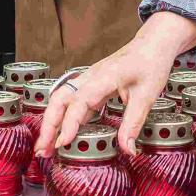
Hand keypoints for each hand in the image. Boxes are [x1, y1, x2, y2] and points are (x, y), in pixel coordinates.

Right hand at [38, 12, 195, 156]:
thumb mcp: (146, 96)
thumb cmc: (150, 64)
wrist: (153, 44)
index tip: (63, 142)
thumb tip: (127, 150)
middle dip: (48, 126)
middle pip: (59, 100)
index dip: (69, 123)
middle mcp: (90, 76)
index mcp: (104, 77)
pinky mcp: (90, 84)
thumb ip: (133, 124)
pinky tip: (62, 135)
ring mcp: (88, 79)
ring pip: (60, 100)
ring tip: (47, 147)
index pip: (80, 101)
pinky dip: (63, 119)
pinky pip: (71, 102)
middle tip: (43, 150)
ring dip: (51, 123)